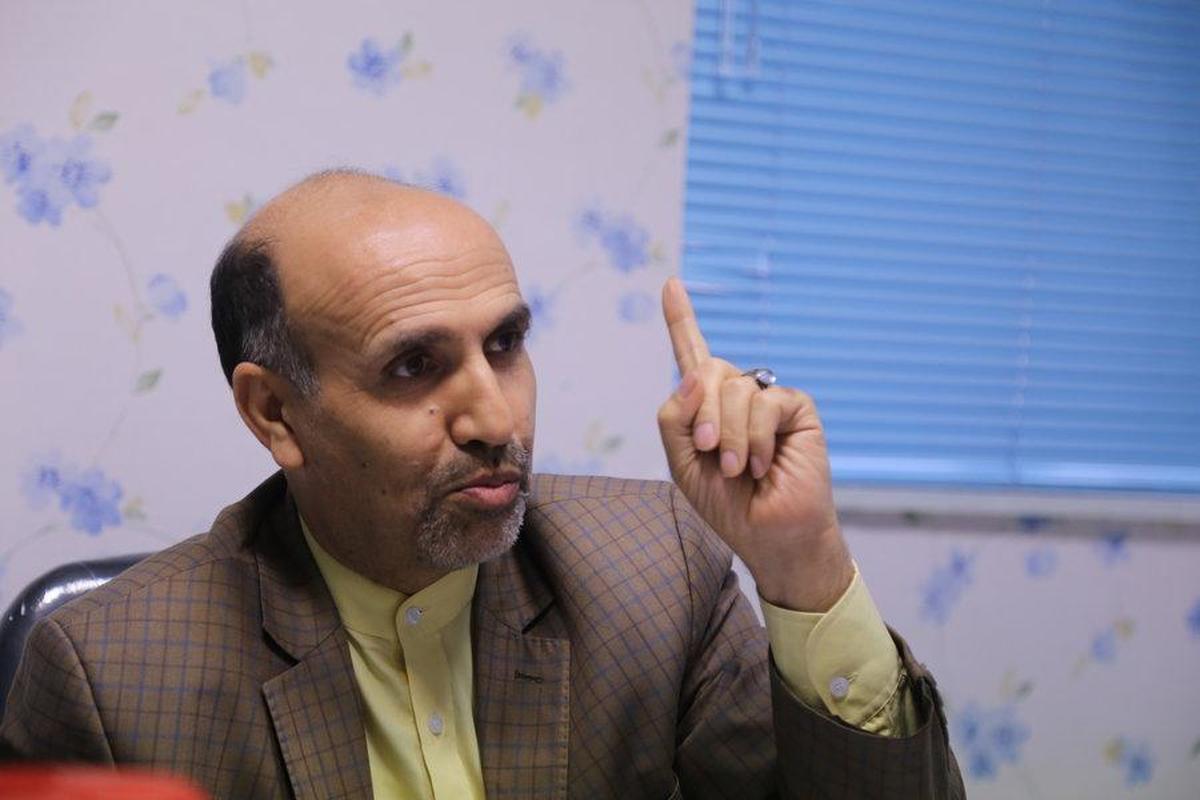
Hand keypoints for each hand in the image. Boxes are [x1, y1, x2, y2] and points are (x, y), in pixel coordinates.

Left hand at [656, 277, 853, 611]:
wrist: (769, 534)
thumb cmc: (727, 503)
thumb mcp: (681, 462)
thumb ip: (675, 417)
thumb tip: (697, 373)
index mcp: (707, 405)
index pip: (691, 355)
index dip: (681, 320)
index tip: (670, 283)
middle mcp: (738, 394)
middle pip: (706, 372)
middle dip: (702, 417)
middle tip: (709, 455)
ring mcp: (768, 398)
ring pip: (733, 388)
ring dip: (728, 436)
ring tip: (737, 469)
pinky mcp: (797, 408)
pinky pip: (765, 402)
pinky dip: (756, 439)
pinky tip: (763, 465)